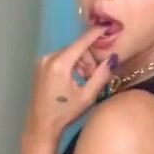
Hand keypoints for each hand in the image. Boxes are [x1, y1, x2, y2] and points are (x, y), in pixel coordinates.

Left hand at [22, 24, 115, 141]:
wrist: (41, 126)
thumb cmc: (65, 114)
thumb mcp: (87, 96)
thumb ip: (101, 75)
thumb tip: (113, 58)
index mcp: (60, 64)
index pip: (81, 42)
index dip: (95, 34)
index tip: (107, 27)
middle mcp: (49, 58)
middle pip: (76, 48)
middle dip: (89, 58)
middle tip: (94, 76)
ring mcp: (43, 61)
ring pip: (69, 53)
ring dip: (81, 62)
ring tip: (85, 80)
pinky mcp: (40, 66)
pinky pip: (61, 58)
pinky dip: (71, 65)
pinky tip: (75, 79)